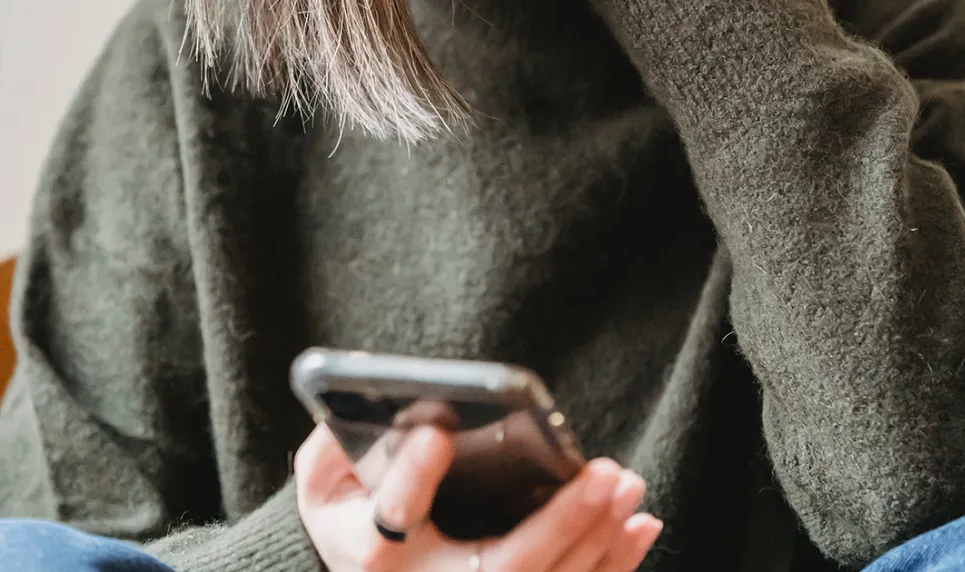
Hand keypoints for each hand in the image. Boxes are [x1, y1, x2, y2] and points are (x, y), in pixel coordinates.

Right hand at [295, 423, 662, 571]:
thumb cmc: (350, 520)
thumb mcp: (325, 485)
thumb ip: (333, 446)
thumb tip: (365, 398)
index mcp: (372, 553)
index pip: (393, 515)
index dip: (412, 477)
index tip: (436, 434)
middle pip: (502, 566)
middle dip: (560, 522)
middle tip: (603, 474)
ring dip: (597, 538)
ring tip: (627, 485)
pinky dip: (612, 565)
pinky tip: (639, 525)